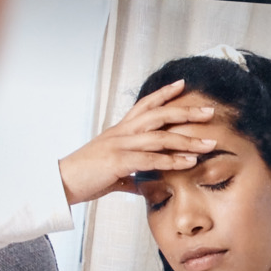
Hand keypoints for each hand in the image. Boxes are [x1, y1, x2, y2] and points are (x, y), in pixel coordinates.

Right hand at [58, 80, 218, 205]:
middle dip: (186, 112)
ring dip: (187, 140)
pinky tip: (189, 162)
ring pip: (160, 137)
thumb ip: (130, 175)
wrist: (61, 183)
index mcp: (120, 130)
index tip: (183, 84)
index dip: (164, 93)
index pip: (145, 105)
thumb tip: (142, 185)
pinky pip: (150, 158)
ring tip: (209, 143)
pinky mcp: (118, 161)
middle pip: (159, 115)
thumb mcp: (112, 171)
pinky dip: (172, 160)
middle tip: (209, 111)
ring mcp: (120, 145)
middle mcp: (122, 132)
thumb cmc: (86, 176)